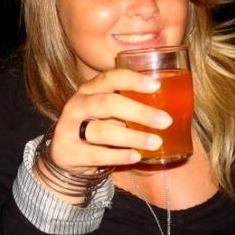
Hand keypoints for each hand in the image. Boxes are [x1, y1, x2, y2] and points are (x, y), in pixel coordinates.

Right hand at [45, 69, 170, 171]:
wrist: (64, 154)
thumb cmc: (96, 126)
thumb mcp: (107, 111)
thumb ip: (128, 105)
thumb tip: (170, 104)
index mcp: (89, 89)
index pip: (110, 78)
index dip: (133, 80)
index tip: (156, 86)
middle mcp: (77, 105)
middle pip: (108, 104)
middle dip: (139, 112)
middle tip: (166, 120)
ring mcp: (69, 128)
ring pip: (103, 131)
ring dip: (133, 137)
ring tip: (156, 142)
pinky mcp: (67, 151)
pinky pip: (96, 154)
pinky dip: (118, 156)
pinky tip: (136, 156)